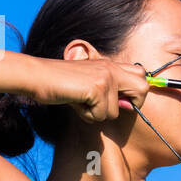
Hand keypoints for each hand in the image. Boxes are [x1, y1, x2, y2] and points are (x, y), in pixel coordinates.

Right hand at [35, 58, 150, 122]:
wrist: (38, 76)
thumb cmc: (61, 83)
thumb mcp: (89, 83)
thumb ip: (110, 91)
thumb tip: (129, 106)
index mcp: (110, 65)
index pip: (141, 75)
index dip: (138, 93)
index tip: (125, 102)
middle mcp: (111, 68)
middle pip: (143, 88)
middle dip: (133, 104)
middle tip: (110, 106)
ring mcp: (106, 77)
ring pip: (115, 111)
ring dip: (97, 114)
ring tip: (81, 102)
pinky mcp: (97, 88)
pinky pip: (100, 115)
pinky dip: (86, 115)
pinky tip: (75, 102)